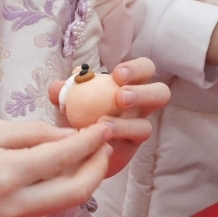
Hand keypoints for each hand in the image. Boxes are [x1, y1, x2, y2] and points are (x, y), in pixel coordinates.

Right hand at [0, 119, 111, 216]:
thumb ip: (32, 134)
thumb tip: (69, 134)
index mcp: (6, 173)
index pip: (65, 155)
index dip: (92, 139)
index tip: (106, 124)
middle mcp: (13, 206)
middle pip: (77, 190)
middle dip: (99, 166)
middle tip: (106, 144)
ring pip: (66, 206)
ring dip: (85, 181)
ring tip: (88, 155)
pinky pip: (48, 214)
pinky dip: (62, 195)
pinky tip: (63, 174)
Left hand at [48, 58, 169, 177]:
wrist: (76, 148)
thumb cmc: (78, 115)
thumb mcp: (69, 101)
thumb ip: (65, 92)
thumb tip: (57, 87)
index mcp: (130, 84)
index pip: (145, 69)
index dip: (136, 69)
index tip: (117, 74)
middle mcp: (140, 105)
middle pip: (160, 92)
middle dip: (143, 92)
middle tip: (121, 97)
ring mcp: (138, 127)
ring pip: (148, 125)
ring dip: (126, 123)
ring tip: (103, 123)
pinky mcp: (132, 148)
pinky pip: (131, 145)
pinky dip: (116, 138)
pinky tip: (100, 136)